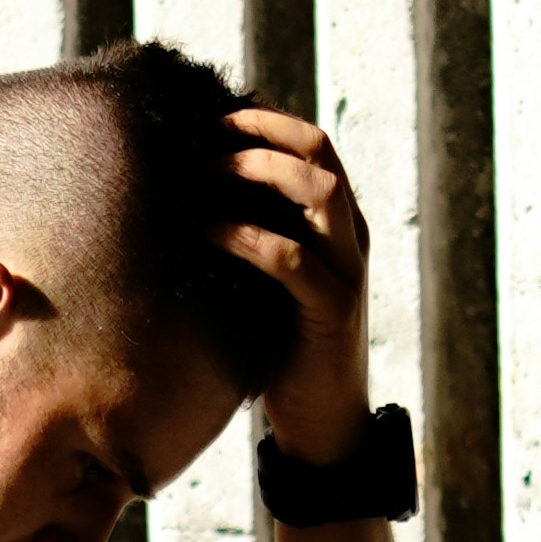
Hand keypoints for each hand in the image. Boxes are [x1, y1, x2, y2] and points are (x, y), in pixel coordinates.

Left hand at [224, 101, 375, 460]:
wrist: (324, 422)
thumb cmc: (283, 347)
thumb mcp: (270, 279)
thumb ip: (254, 234)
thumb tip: (188, 193)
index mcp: (340, 223)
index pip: (314, 144)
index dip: (264, 121)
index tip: (210, 120)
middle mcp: (352, 238)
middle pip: (319, 152)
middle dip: (259, 134)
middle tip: (204, 139)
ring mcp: (348, 272)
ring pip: (319, 192)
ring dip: (260, 171)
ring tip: (208, 173)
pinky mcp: (332, 311)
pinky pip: (292, 258)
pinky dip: (247, 236)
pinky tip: (209, 232)